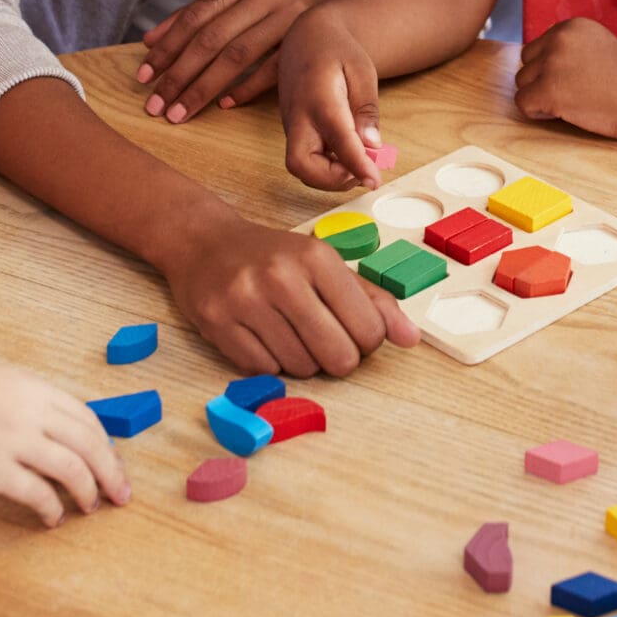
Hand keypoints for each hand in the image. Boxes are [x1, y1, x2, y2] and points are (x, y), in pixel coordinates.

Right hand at [0, 353, 128, 526]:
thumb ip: (27, 400)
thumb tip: (57, 424)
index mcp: (32, 386)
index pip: (88, 418)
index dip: (106, 445)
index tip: (112, 464)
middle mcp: (29, 409)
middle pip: (90, 443)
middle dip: (112, 472)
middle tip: (122, 495)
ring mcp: (9, 438)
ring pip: (71, 468)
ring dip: (88, 491)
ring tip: (91, 508)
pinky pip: (34, 492)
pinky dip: (50, 508)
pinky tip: (51, 518)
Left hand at [139, 0, 357, 122]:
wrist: (337, 2)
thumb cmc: (278, 2)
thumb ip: (198, 14)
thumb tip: (149, 41)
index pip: (196, 16)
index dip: (168, 47)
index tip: (144, 75)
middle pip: (213, 38)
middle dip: (179, 75)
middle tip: (155, 104)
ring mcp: (290, 17)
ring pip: (237, 56)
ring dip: (204, 88)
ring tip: (179, 112)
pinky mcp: (307, 42)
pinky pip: (271, 70)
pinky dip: (246, 89)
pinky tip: (224, 105)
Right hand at [164, 210, 419, 376]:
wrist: (205, 244)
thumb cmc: (274, 257)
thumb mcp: (326, 265)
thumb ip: (372, 300)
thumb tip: (412, 339)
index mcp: (317, 258)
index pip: (368, 329)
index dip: (368, 342)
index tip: (354, 332)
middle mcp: (281, 276)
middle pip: (337, 356)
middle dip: (338, 359)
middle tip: (326, 342)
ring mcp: (244, 300)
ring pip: (300, 368)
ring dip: (303, 362)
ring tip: (290, 334)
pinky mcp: (216, 322)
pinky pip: (263, 371)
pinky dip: (270, 364)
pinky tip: (264, 338)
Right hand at [277, 12, 385, 189]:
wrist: (307, 37)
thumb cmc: (337, 50)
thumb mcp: (362, 70)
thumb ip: (366, 108)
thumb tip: (373, 145)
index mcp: (318, 97)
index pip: (337, 139)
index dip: (356, 164)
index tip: (375, 181)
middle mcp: (298, 116)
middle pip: (300, 164)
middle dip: (331, 180)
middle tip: (364, 170)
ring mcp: (292, 126)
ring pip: (301, 168)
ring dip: (331, 176)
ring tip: (361, 160)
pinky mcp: (294, 132)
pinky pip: (306, 160)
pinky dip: (327, 167)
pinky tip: (349, 153)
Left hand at [512, 18, 616, 136]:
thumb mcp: (598, 43)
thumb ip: (569, 45)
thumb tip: (538, 58)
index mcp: (570, 26)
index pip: (538, 47)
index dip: (551, 67)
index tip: (574, 79)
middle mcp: (557, 39)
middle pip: (527, 62)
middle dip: (541, 79)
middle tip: (569, 92)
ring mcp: (552, 64)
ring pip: (522, 82)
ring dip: (539, 95)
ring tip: (567, 102)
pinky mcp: (548, 89)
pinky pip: (522, 102)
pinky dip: (537, 111)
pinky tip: (560, 112)